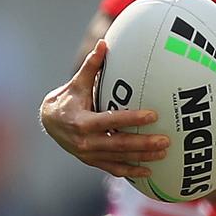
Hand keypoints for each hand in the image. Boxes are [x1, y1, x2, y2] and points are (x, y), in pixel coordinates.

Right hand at [39, 40, 167, 177]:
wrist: (48, 123)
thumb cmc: (68, 99)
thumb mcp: (77, 84)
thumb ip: (92, 66)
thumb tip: (104, 43)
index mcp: (81, 122)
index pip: (111, 121)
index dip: (132, 118)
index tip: (153, 115)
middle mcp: (84, 142)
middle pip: (118, 144)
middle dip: (143, 143)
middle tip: (166, 140)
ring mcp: (88, 154)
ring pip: (119, 158)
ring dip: (142, 158)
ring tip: (164, 154)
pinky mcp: (92, 161)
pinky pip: (113, 168)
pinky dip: (130, 171)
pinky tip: (149, 172)